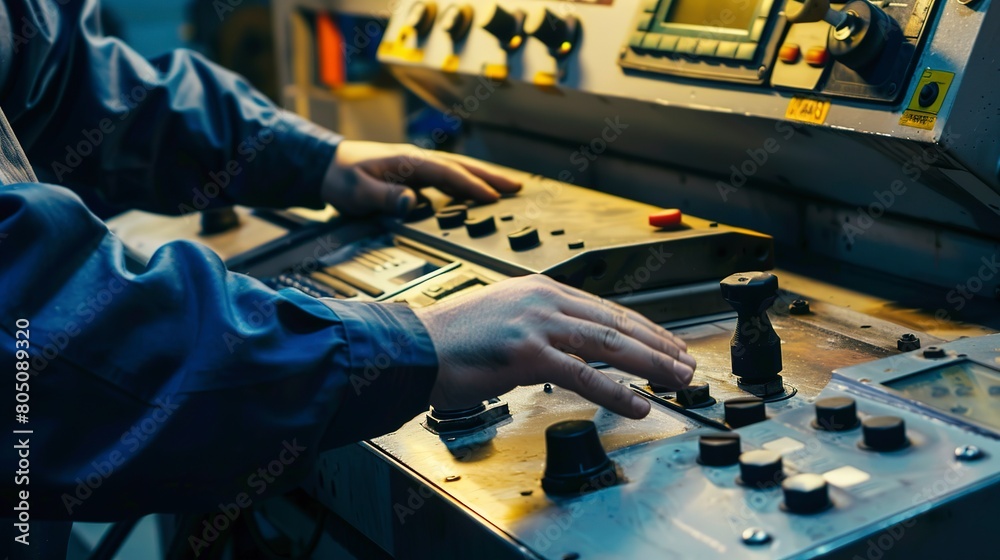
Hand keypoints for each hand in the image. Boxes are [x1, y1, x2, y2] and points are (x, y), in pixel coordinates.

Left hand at [321, 140, 521, 215]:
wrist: (325, 166)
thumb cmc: (340, 178)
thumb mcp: (357, 191)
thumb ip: (384, 197)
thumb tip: (412, 202)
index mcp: (408, 161)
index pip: (448, 173)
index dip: (472, 185)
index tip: (493, 198)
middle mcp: (417, 160)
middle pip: (461, 166)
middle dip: (491, 176)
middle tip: (517, 186)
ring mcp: (417, 165)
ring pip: (458, 169)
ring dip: (483, 177)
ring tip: (508, 187)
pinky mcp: (414, 173)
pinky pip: (448, 176)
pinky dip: (466, 182)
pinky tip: (475, 192)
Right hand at [413, 275, 695, 418]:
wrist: (415, 345)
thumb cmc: (453, 338)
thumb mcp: (505, 315)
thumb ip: (540, 324)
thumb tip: (569, 346)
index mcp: (541, 289)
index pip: (605, 308)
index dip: (643, 328)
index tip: (667, 343)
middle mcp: (545, 300)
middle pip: (617, 323)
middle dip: (658, 345)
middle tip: (687, 363)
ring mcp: (537, 324)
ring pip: (609, 343)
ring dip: (650, 364)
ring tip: (677, 380)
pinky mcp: (527, 352)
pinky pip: (582, 374)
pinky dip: (615, 391)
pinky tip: (637, 403)